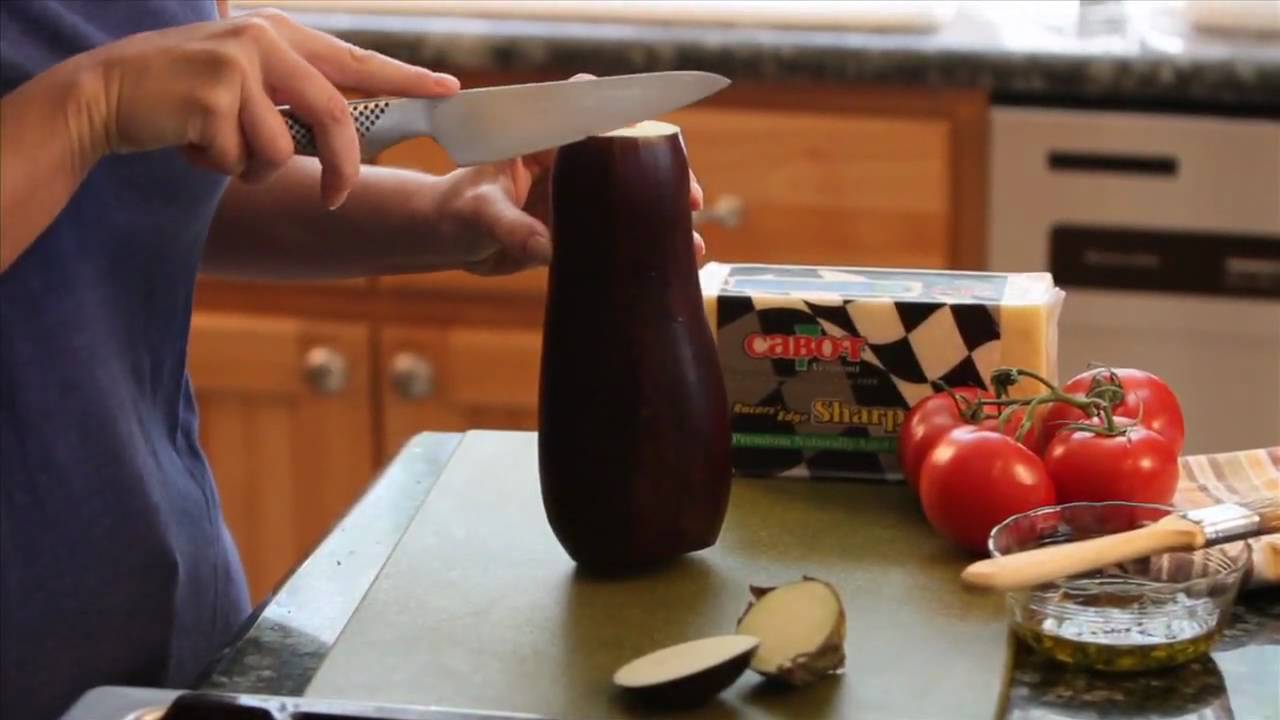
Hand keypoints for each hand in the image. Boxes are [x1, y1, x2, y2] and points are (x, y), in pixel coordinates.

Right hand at [75, 8, 457, 207]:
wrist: (103, 94)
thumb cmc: (179, 98)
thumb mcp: (241, 82)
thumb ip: (289, 94)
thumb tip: (340, 134)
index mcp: (278, 35)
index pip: (356, 59)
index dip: (405, 78)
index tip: (449, 89)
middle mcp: (264, 41)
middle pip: (335, 116)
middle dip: (341, 167)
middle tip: (338, 198)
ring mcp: (238, 66)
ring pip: (283, 151)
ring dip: (254, 170)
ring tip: (216, 149)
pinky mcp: (213, 98)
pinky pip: (243, 160)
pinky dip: (220, 169)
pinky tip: (190, 146)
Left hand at [435, 77, 706, 276]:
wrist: (449, 240)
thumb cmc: (455, 212)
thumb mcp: (478, 215)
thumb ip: (509, 226)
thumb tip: (545, 246)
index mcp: (542, 135)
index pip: (585, 106)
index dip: (621, 110)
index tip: (651, 126)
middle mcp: (566, 158)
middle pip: (624, 151)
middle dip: (661, 169)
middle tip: (689, 194)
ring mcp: (577, 192)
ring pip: (629, 193)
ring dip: (663, 212)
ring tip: (691, 236)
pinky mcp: (579, 224)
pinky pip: (619, 231)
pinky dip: (646, 243)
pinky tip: (678, 256)